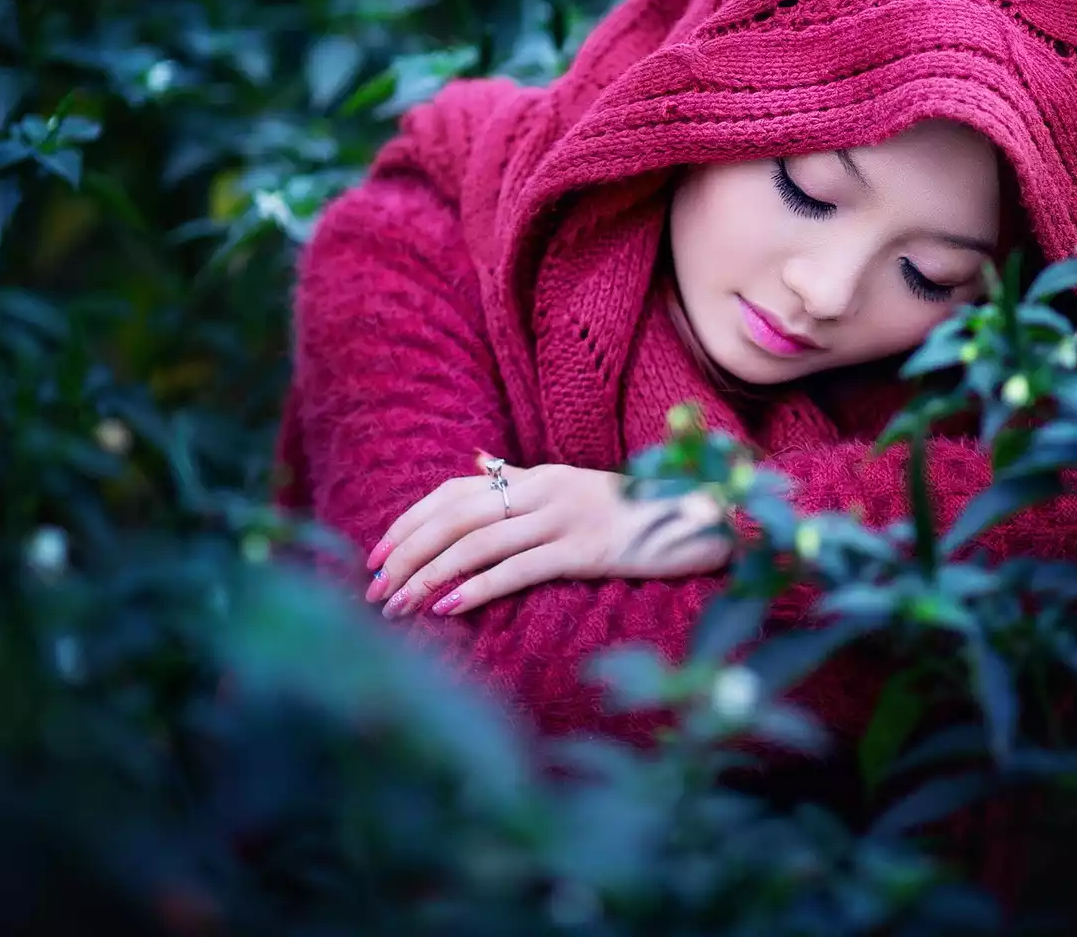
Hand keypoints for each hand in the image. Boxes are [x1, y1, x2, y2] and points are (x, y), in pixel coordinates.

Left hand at [364, 453, 730, 618]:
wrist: (703, 519)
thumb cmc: (638, 516)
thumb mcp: (578, 491)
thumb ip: (527, 485)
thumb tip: (477, 469)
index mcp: (538, 476)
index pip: (454, 492)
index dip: (410, 520)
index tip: (377, 554)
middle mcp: (545, 490)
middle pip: (455, 517)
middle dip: (407, 553)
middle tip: (373, 589)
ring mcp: (566, 518)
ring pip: (478, 544)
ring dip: (429, 575)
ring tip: (398, 606)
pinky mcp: (587, 550)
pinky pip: (520, 568)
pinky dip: (478, 587)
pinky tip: (447, 607)